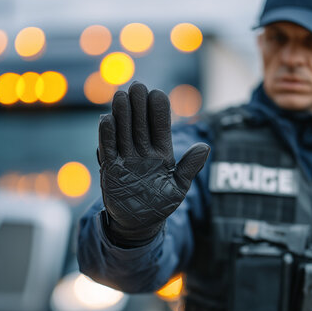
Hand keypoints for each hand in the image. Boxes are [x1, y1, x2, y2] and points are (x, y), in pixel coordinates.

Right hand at [98, 82, 209, 245]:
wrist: (139, 225)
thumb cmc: (161, 205)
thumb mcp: (179, 188)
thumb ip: (189, 167)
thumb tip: (205, 147)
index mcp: (162, 154)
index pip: (160, 127)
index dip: (158, 110)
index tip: (157, 93)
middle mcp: (143, 152)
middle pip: (140, 124)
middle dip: (138, 105)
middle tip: (137, 86)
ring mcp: (126, 159)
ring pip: (123, 132)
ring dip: (122, 114)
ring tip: (121, 96)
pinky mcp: (111, 169)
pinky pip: (108, 149)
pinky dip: (106, 135)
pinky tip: (106, 119)